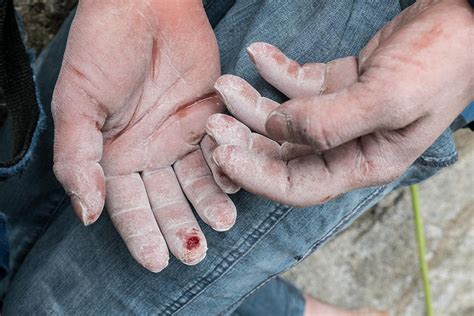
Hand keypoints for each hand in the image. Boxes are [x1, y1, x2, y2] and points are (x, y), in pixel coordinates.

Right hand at [52, 0, 235, 271]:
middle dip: (180, 227)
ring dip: (209, 202)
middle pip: (166, 200)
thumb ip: (78, 159)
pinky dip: (228, 166)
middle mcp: (148, 152)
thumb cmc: (103, 50)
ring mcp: (179, 136)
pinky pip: (220, 148)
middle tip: (195, 252)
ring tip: (222, 222)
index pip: (127, 206)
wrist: (144, 6)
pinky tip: (236, 182)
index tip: (156, 261)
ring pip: (197, 180)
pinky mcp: (208, 116)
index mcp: (112, 156)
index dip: (141, 234)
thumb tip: (86, 213)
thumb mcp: (78, 105)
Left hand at [207, 0, 472, 206]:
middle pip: (283, 154)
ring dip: (252, 104)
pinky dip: (275, 71)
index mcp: (363, 164)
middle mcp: (347, 146)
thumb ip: (330, 124)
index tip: (222, 155)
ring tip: (225, 85)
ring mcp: (340, 115)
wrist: (464, 20)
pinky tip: (257, 55)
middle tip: (212, 120)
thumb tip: (278, 132)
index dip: (258, 176)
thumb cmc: (441, 63)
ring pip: (284, 119)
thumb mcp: (390, 100)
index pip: (299, 186)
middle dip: (245, 139)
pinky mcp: (338, 85)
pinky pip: (297, 84)